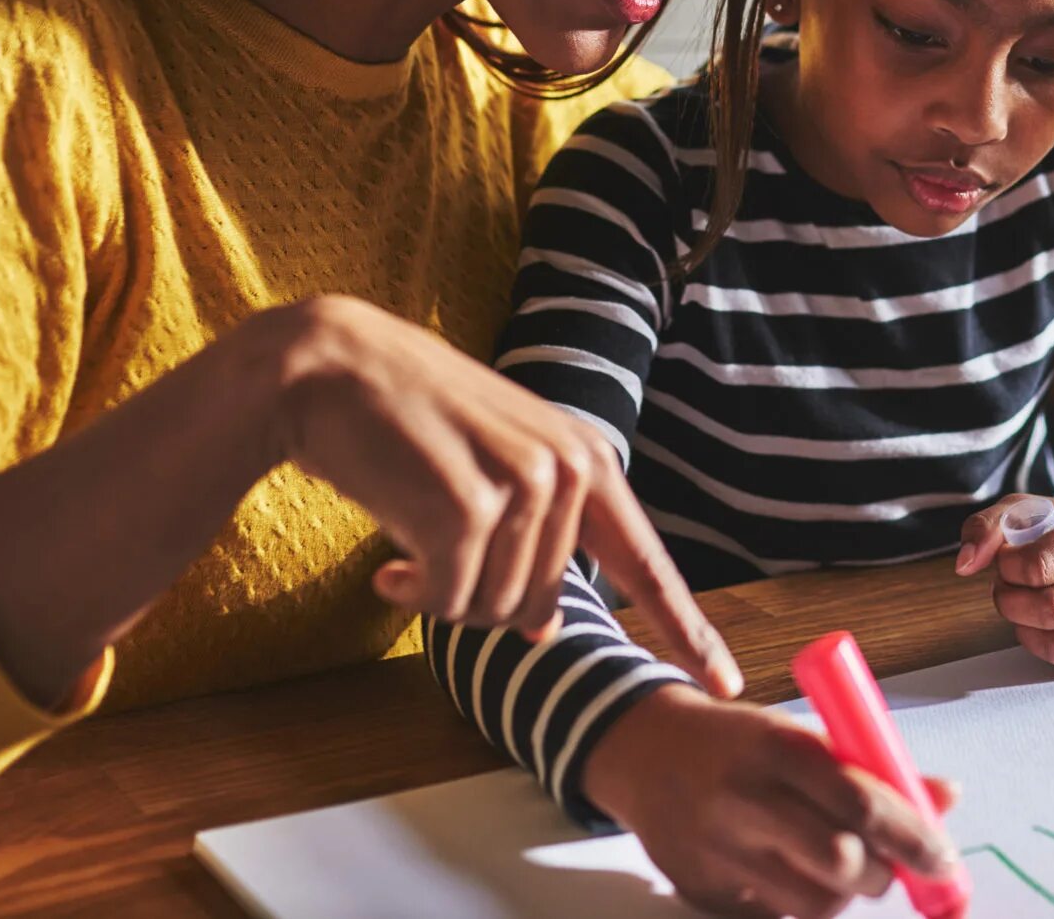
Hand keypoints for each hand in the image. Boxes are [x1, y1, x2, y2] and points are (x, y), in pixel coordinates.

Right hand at [267, 295, 738, 695]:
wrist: (328, 370)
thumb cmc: (406, 426)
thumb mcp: (492, 475)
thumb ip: (535, 541)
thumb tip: (544, 628)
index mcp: (586, 461)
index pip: (645, 561)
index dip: (687, 629)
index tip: (725, 683)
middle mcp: (568, 470)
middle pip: (540, 604)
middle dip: (479, 598)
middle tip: (430, 554)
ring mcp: (523, 486)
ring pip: (494, 609)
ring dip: (441, 594)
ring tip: (409, 542)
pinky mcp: (468, 508)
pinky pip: (448, 601)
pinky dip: (413, 595)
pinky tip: (386, 563)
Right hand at [585, 688, 961, 917]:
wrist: (643, 752)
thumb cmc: (740, 743)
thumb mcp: (802, 736)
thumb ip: (874, 768)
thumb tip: (946, 798)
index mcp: (776, 746)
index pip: (861, 801)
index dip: (913, 836)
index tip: (943, 858)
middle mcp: (743, 799)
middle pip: (840, 861)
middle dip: (880, 872)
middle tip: (886, 864)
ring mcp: (717, 851)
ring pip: (814, 903)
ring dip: (843, 892)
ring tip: (834, 863)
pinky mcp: (702, 892)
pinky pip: (777, 917)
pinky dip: (799, 902)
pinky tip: (786, 870)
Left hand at [956, 496, 1053, 672]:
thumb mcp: (1025, 512)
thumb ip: (986, 527)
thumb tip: (965, 564)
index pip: (1040, 565)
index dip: (1007, 569)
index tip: (1007, 561)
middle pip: (1050, 610)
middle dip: (1011, 602)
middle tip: (1009, 588)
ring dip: (1025, 629)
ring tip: (1026, 607)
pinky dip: (1045, 647)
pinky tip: (1048, 626)